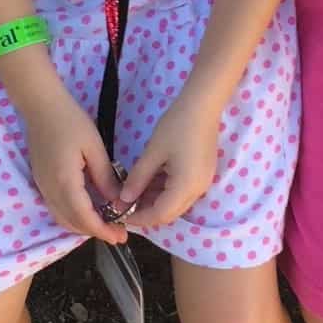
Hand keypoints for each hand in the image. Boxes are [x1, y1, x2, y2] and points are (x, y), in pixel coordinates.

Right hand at [23, 92, 129, 244]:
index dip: (102, 231)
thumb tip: (117, 201)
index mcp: (64, 182)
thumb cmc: (70, 121)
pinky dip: (73, 216)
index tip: (121, 236)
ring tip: (106, 224)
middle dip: (95, 232)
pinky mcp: (41, 182)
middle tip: (118, 233)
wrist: (41, 106)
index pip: (84, 218)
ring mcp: (42, 187)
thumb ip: (105, 177)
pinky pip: (57, 208)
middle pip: (72, 223)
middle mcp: (50, 190)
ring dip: (83, 226)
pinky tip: (89, 210)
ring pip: (62, 219)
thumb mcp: (94, 147)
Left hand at [118, 95, 219, 228]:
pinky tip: (149, 180)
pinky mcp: (202, 173)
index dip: (139, 218)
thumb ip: (137, 179)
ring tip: (133, 190)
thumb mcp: (152, 153)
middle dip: (146, 211)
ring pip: (175, 202)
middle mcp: (198, 190)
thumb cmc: (176, 126)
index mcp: (186, 187)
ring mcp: (202, 182)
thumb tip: (123, 199)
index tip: (119, 213)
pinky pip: (181, 190)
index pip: (160, 215)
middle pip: (170, 212)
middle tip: (124, 203)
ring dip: (155, 200)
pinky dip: (164, 190)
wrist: (203, 104)